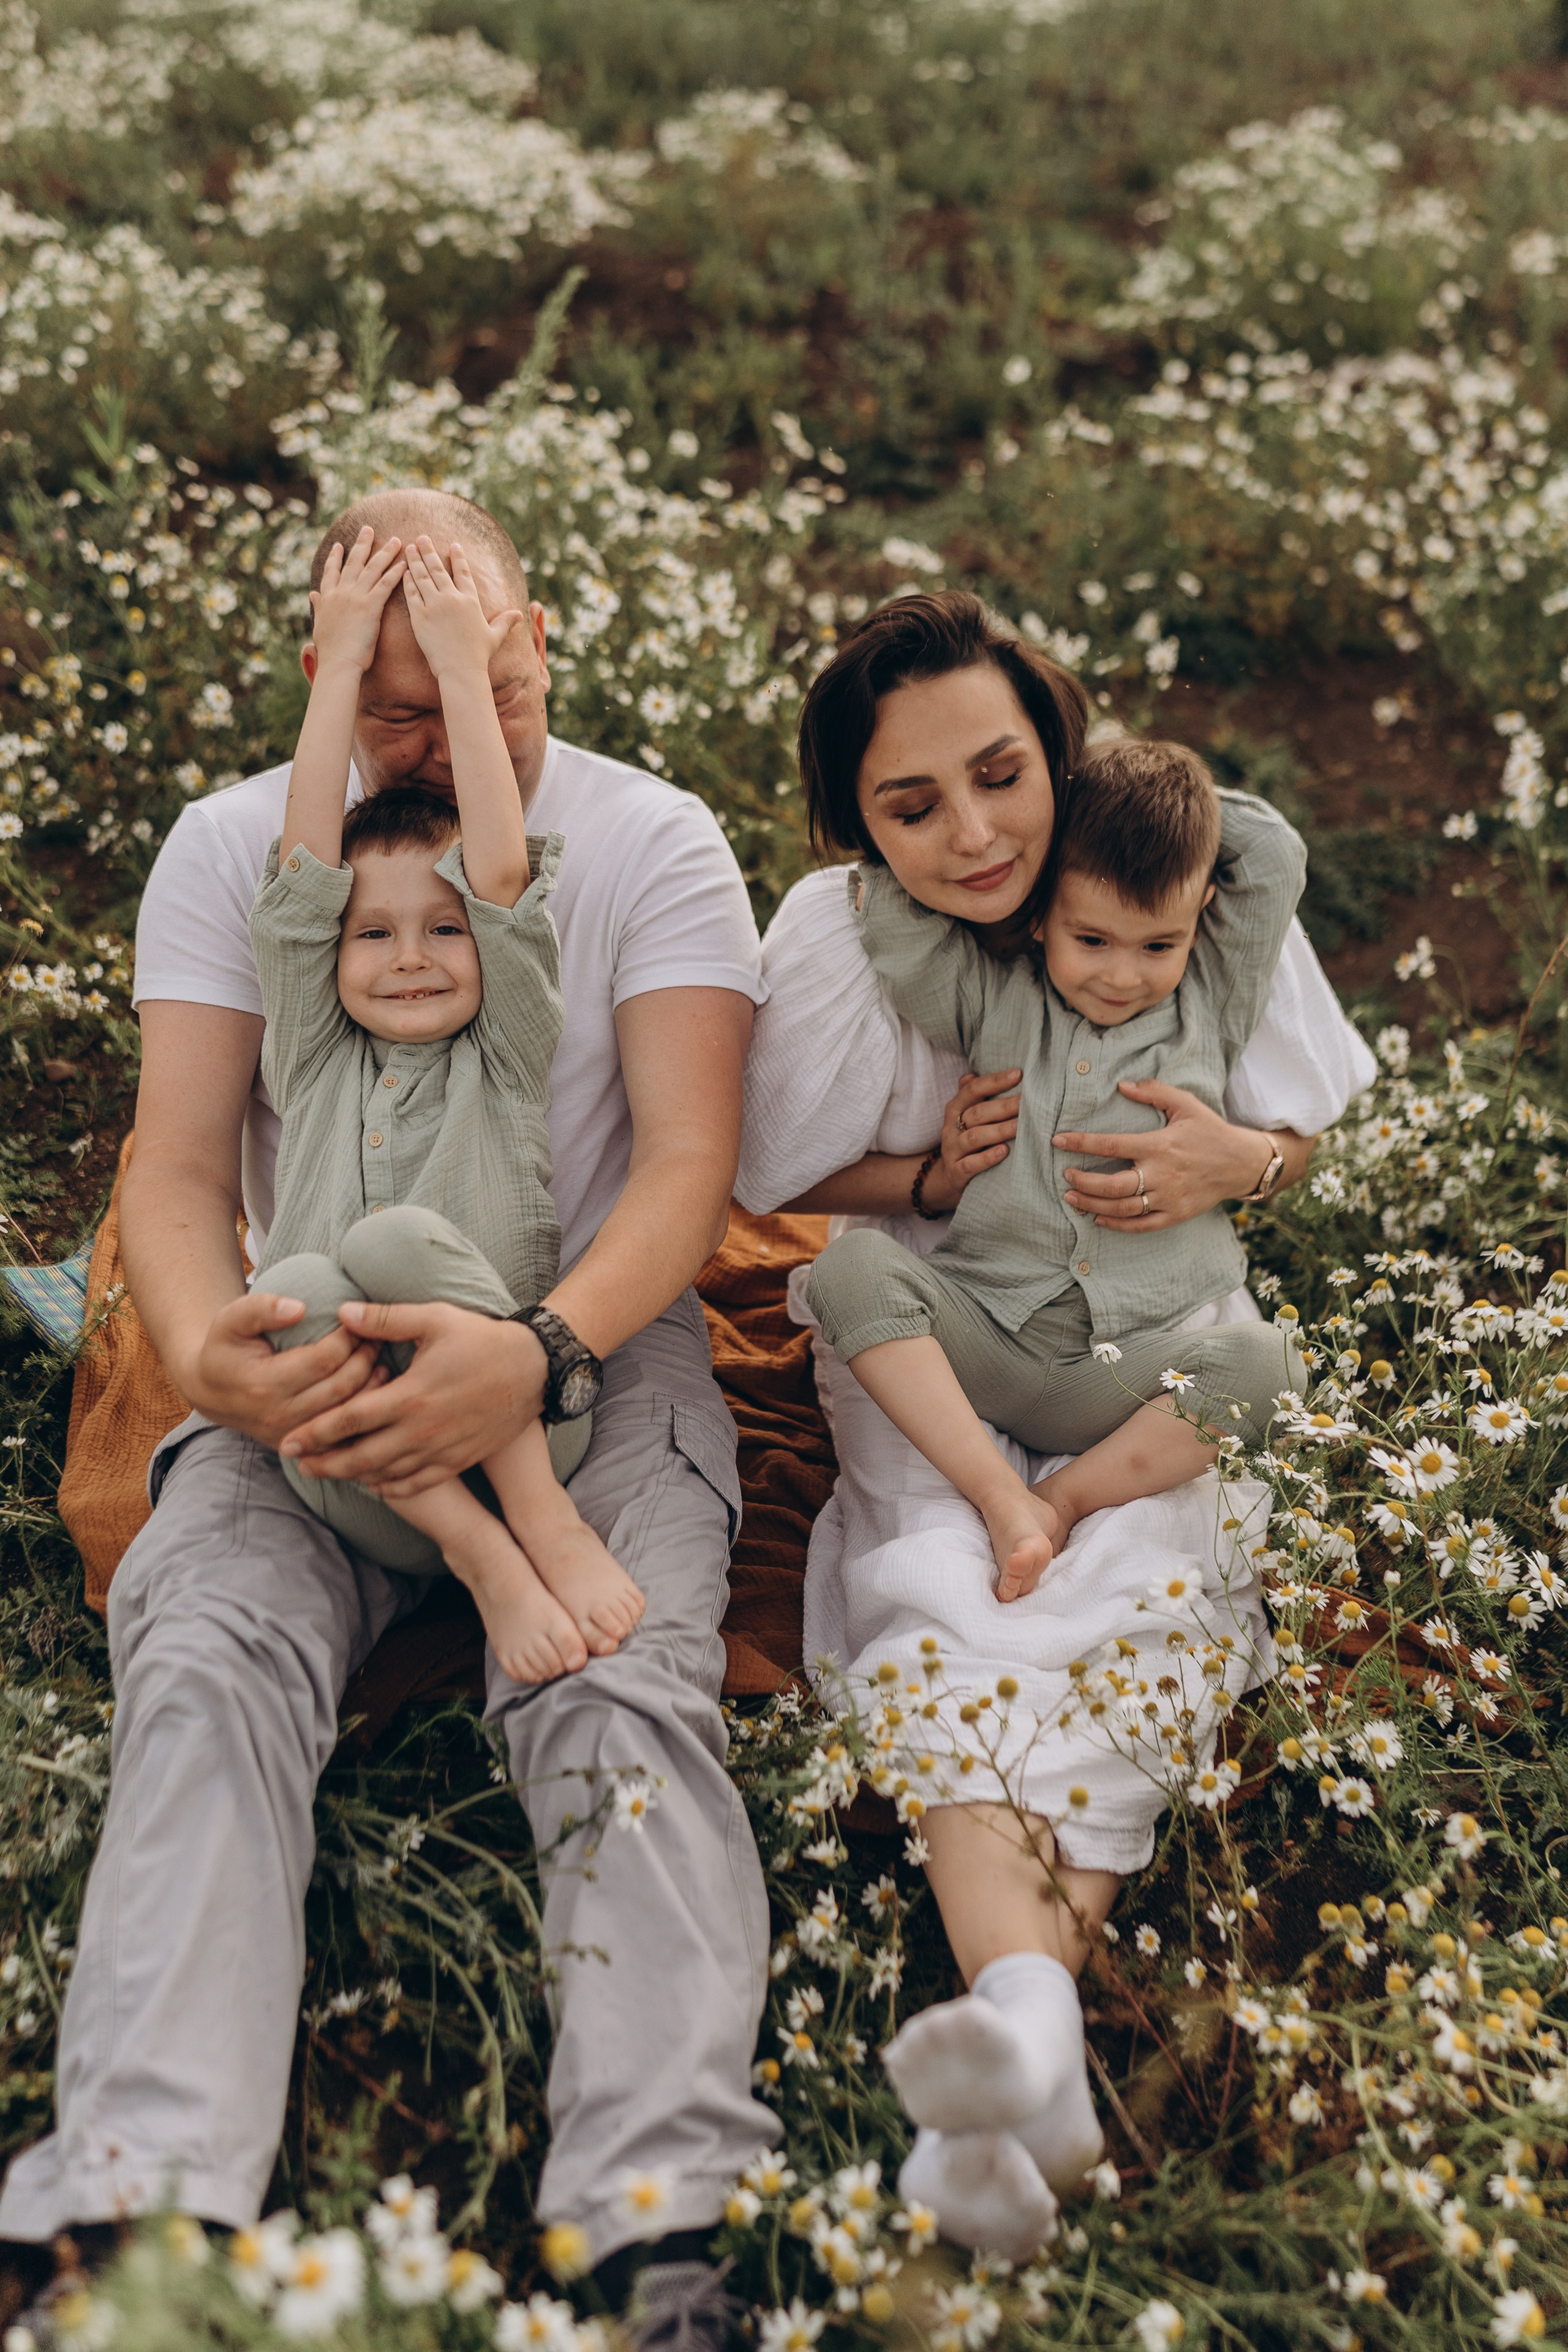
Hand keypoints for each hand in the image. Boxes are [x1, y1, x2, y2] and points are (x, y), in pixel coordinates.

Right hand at [187, 1290, 384, 1449]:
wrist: (212, 1391)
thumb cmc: (226, 1347)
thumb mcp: (230, 1320)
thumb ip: (260, 1308)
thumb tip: (298, 1308)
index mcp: (263, 1384)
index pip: (323, 1360)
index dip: (347, 1338)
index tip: (358, 1320)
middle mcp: (279, 1416)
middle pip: (341, 1387)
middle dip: (365, 1358)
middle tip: (377, 1336)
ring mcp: (292, 1437)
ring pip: (348, 1413)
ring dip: (371, 1385)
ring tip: (379, 1357)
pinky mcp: (301, 1448)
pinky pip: (344, 1436)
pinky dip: (364, 1414)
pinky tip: (375, 1389)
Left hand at [279, 1300, 548, 1495]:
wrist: (533, 1370)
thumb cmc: (481, 1340)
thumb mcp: (434, 1319)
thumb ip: (385, 1318)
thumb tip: (342, 1312)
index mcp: (411, 1395)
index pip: (351, 1419)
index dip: (316, 1432)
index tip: (289, 1440)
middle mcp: (422, 1430)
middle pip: (361, 1457)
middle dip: (325, 1463)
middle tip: (297, 1464)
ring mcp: (440, 1450)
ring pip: (386, 1474)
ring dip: (352, 1477)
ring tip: (328, 1474)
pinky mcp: (457, 1460)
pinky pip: (417, 1483)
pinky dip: (391, 1488)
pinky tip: (375, 1485)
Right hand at [308, 526, 405, 676]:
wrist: (338, 663)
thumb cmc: (331, 651)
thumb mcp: (320, 625)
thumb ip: (319, 607)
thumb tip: (313, 595)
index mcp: (328, 598)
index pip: (331, 572)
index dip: (336, 557)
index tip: (340, 545)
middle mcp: (341, 592)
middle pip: (353, 562)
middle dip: (362, 544)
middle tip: (369, 528)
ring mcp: (355, 597)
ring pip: (372, 568)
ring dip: (384, 552)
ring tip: (395, 540)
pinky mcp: (370, 606)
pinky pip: (385, 584)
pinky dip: (395, 572)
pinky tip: (404, 563)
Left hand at [401, 537, 522, 683]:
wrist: (460, 670)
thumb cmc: (479, 655)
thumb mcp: (495, 636)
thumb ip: (505, 622)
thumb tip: (520, 614)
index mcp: (470, 601)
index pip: (463, 573)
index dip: (458, 558)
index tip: (453, 545)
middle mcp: (452, 598)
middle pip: (438, 568)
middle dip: (429, 551)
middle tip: (422, 537)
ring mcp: (434, 606)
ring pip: (422, 576)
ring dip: (415, 560)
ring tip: (410, 547)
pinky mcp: (420, 616)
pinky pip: (412, 593)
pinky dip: (407, 580)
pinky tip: (404, 570)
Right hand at [917, 1068, 1021, 1214]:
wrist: (949, 1176)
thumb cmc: (967, 1139)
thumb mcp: (966, 1116)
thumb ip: (972, 1096)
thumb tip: (972, 1073)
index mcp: (955, 1109)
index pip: (973, 1090)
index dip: (994, 1081)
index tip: (1018, 1074)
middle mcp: (951, 1128)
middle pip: (977, 1113)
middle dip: (1004, 1106)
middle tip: (1027, 1101)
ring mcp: (952, 1150)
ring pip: (975, 1137)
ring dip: (999, 1130)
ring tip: (1020, 1126)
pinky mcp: (956, 1172)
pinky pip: (970, 1164)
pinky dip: (987, 1158)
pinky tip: (1004, 1152)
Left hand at [1053, 1079, 1274, 1232]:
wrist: (1242, 1163)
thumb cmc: (1210, 1131)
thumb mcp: (1186, 1103)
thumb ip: (1153, 1091)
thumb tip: (1121, 1085)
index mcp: (1160, 1145)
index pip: (1112, 1145)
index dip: (1081, 1143)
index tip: (1058, 1141)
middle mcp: (1162, 1174)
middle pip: (1112, 1185)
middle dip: (1083, 1182)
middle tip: (1065, 1176)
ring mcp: (1169, 1198)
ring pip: (1122, 1208)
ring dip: (1092, 1204)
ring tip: (1072, 1198)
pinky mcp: (1175, 1215)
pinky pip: (1141, 1226)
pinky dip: (1117, 1225)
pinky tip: (1098, 1218)